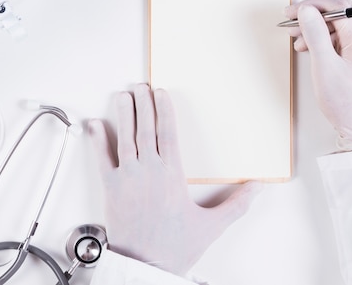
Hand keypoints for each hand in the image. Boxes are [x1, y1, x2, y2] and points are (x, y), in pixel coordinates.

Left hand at [88, 84, 262, 275]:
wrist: (146, 266)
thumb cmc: (174, 247)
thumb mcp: (211, 225)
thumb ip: (236, 204)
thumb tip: (257, 188)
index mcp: (172, 174)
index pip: (169, 132)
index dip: (164, 109)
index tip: (161, 93)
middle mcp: (149, 170)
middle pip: (146, 128)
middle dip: (143, 104)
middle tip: (140, 86)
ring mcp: (128, 177)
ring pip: (125, 136)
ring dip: (124, 113)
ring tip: (122, 95)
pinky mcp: (111, 187)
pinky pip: (101, 158)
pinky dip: (96, 140)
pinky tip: (94, 124)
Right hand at [284, 0, 351, 149]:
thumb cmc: (344, 102)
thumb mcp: (324, 66)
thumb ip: (315, 34)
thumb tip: (306, 11)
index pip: (339, 8)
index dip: (313, 5)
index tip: (292, 12)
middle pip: (338, 15)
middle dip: (313, 16)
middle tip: (291, 23)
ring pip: (336, 27)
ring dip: (315, 29)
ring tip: (297, 41)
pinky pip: (338, 40)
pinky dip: (321, 40)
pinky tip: (308, 49)